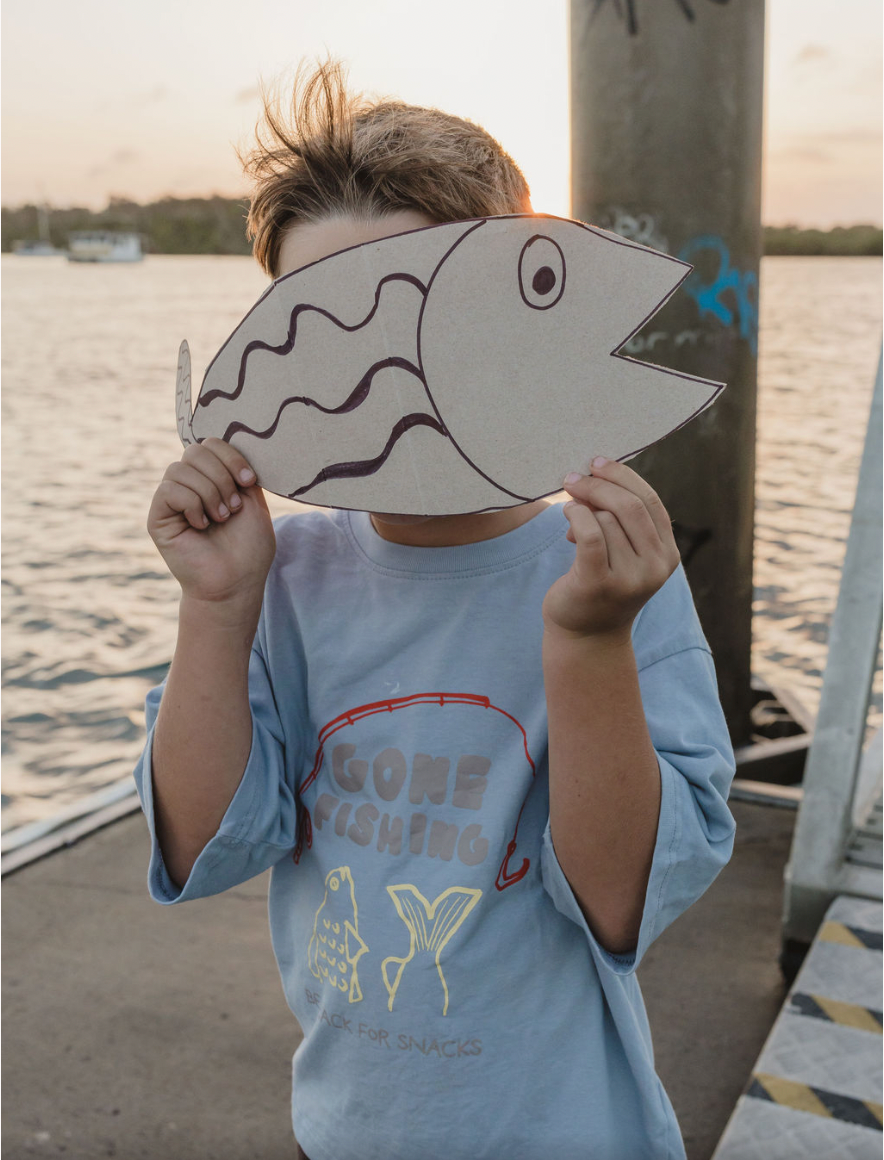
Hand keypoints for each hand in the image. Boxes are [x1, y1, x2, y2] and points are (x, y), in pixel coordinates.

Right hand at [147, 438, 275, 610]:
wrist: (235, 583)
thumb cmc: (248, 549)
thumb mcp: (253, 502)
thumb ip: (239, 472)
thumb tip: (229, 443)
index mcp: (212, 479)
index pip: (211, 443)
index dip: (231, 456)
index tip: (249, 482)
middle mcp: (189, 485)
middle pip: (196, 450)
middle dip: (222, 476)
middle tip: (233, 508)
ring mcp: (171, 500)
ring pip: (181, 468)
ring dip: (209, 493)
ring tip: (220, 518)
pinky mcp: (157, 517)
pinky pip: (169, 489)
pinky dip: (191, 504)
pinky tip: (200, 525)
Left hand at [542, 457, 678, 640]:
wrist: (586, 636)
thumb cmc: (601, 584)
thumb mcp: (623, 552)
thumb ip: (621, 519)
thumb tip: (596, 474)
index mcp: (668, 555)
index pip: (650, 502)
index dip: (623, 476)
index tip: (597, 462)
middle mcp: (656, 568)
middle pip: (630, 506)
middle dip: (598, 485)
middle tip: (572, 478)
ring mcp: (630, 579)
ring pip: (606, 520)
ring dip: (582, 509)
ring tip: (571, 519)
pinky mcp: (600, 584)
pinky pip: (590, 535)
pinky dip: (576, 517)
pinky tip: (567, 516)